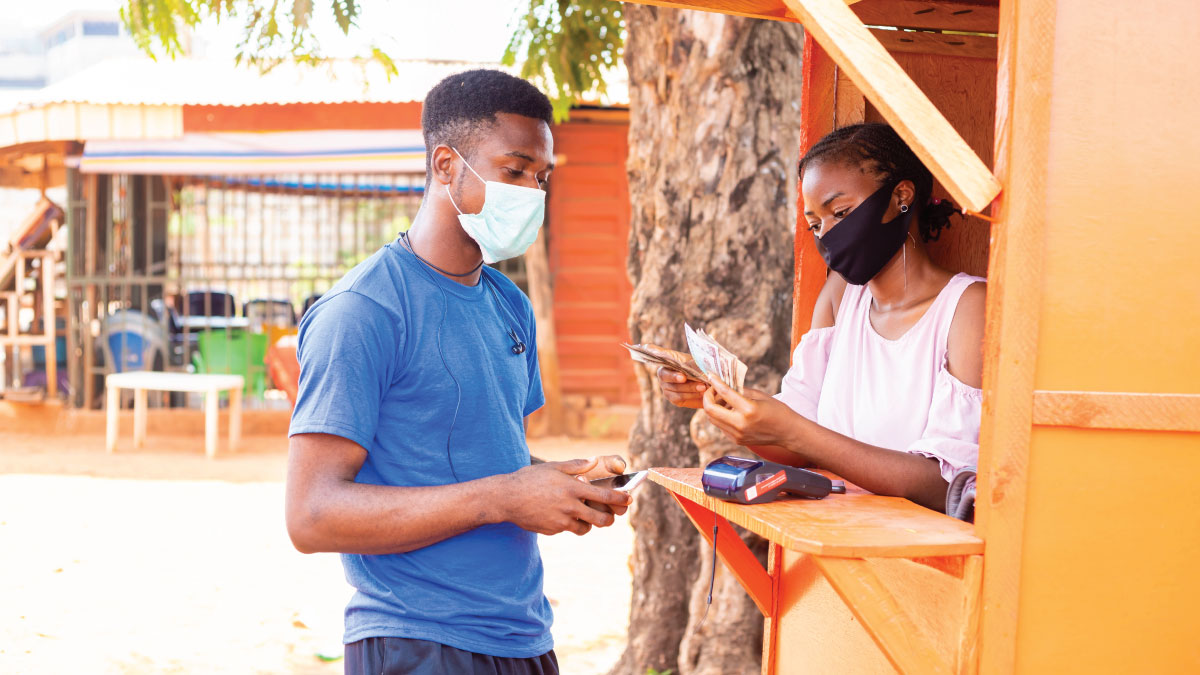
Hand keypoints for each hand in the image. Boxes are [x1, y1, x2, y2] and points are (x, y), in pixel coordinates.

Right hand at [500, 458, 632, 535]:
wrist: (506, 498)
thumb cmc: (530, 479)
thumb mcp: (553, 467)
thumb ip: (575, 465)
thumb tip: (593, 460)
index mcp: (573, 489)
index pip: (605, 496)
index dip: (621, 499)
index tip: (629, 500)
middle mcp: (570, 507)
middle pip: (601, 519)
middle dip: (609, 519)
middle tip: (609, 516)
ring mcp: (561, 522)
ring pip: (585, 528)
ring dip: (588, 523)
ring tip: (581, 515)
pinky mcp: (552, 531)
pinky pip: (567, 530)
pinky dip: (567, 524)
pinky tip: (558, 515)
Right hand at [650, 345, 707, 407]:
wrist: (711, 385)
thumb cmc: (703, 369)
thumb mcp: (698, 361)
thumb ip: (689, 360)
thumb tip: (680, 359)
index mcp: (668, 360)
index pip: (658, 354)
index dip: (653, 351)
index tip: (647, 348)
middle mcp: (664, 373)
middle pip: (664, 375)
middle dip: (674, 377)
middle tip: (684, 377)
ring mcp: (666, 387)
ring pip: (673, 388)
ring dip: (688, 388)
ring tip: (702, 386)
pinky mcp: (673, 399)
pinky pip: (678, 398)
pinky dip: (690, 395)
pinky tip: (700, 393)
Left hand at [702, 379, 798, 447]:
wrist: (787, 432)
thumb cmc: (777, 411)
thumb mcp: (760, 395)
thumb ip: (741, 390)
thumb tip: (725, 384)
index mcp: (748, 409)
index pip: (725, 393)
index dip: (715, 383)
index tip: (710, 376)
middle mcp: (740, 424)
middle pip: (710, 410)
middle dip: (707, 397)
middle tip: (713, 390)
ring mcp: (737, 434)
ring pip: (712, 419)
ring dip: (712, 407)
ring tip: (721, 399)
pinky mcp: (736, 440)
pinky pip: (720, 426)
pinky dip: (720, 416)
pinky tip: (728, 410)